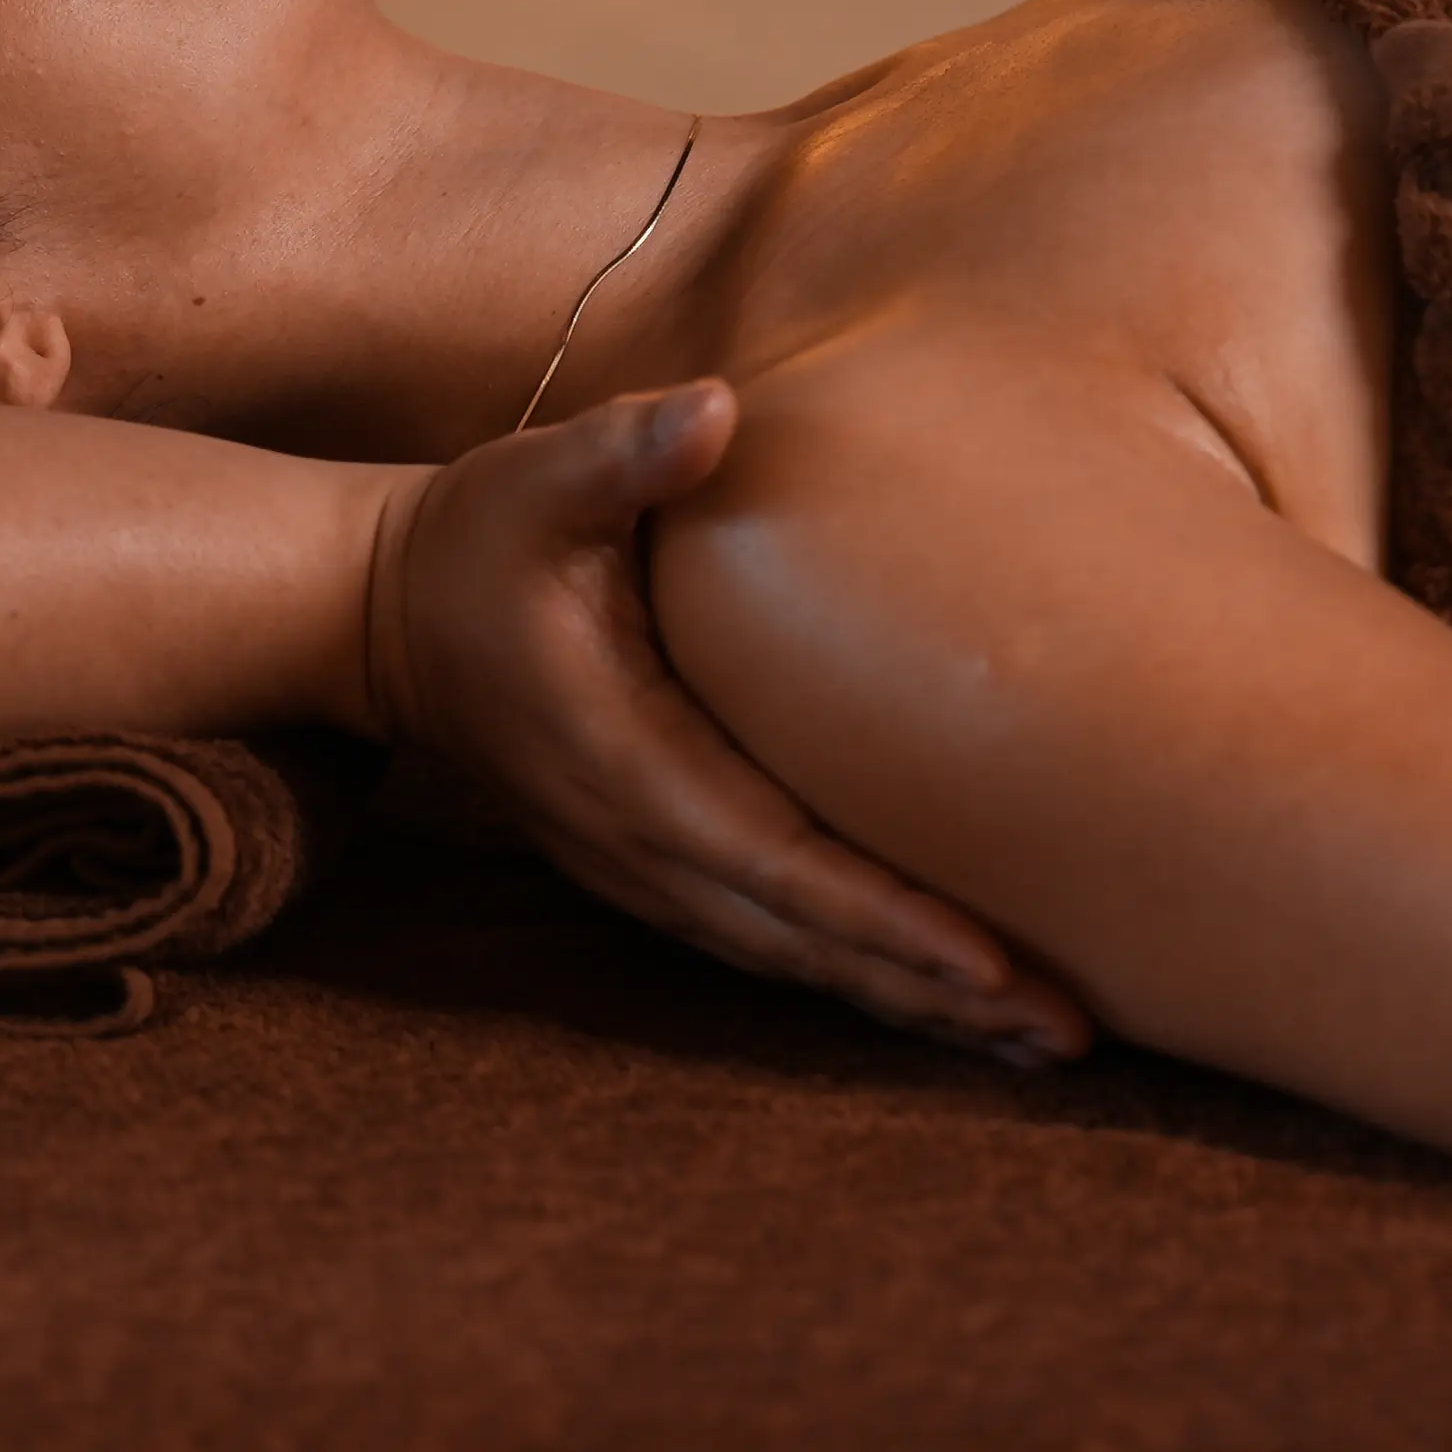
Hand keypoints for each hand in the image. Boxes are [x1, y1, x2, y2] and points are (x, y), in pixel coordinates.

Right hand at [366, 379, 1094, 1063]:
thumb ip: (624, 451)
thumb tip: (715, 408)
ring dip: (914, 1007)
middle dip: (936, 996)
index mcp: (627, 762)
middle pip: (808, 945)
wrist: (381, 616)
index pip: (778, 863)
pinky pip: (772, 943)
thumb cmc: (476, 538)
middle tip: (1069, 1036)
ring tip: (1038, 1043)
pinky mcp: (655, 866)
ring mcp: (643, 868)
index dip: (885, 920)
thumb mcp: (535, 480)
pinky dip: (862, 979)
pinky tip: (945, 1002)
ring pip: (795, 963)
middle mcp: (639, 842)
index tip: (990, 964)